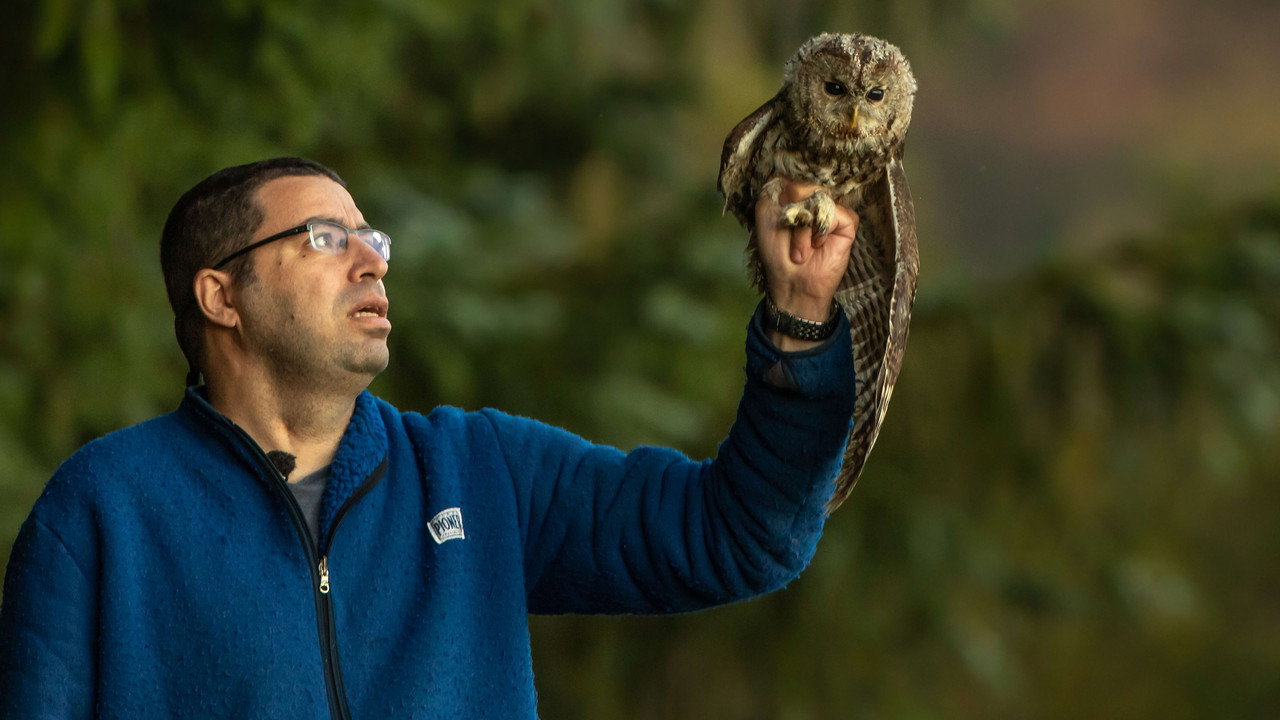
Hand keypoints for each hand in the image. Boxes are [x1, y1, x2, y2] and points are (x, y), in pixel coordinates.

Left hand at [755, 180, 857, 349]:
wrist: (792, 283)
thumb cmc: (777, 254)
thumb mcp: (766, 217)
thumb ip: (776, 191)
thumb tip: (796, 178)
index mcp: (791, 193)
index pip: (790, 176)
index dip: (784, 197)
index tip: (779, 219)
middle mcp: (812, 197)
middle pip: (804, 186)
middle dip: (793, 217)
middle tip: (789, 244)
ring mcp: (830, 209)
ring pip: (820, 199)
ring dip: (804, 230)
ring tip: (801, 252)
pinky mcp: (847, 223)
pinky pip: (839, 212)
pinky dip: (824, 231)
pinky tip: (818, 246)